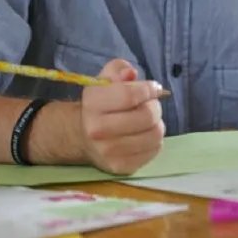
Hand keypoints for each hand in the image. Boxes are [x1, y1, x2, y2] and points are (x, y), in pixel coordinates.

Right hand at [80, 59, 166, 174]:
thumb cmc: (99, 104)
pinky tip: (143, 134)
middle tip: (149, 105)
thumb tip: (131, 74)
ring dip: (157, 124)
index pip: (130, 95)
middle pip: (147, 116)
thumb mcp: (104, 79)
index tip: (154, 88)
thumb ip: (118, 69)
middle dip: (154, 106)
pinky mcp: (121, 167)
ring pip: (155, 134)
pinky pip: (154, 150)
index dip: (148, 89)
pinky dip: (154, 140)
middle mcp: (97, 131)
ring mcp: (109, 152)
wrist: (81, 136)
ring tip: (147, 120)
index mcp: (92, 104)